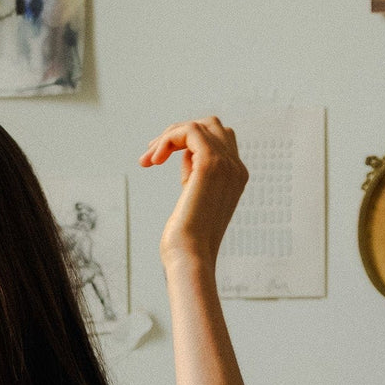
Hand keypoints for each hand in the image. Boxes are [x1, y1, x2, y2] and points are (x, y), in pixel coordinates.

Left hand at [140, 117, 247, 269]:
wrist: (190, 259)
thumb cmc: (186, 241)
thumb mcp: (192, 200)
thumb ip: (194, 176)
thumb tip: (184, 154)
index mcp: (235, 177)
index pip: (217, 139)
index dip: (185, 143)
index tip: (157, 159)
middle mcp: (236, 168)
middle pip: (210, 126)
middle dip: (176, 134)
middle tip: (151, 156)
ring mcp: (227, 164)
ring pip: (197, 125)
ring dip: (167, 137)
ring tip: (148, 159)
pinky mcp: (211, 164)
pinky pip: (189, 130)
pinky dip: (168, 138)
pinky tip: (154, 160)